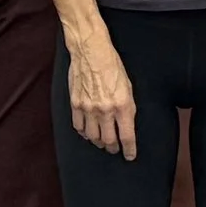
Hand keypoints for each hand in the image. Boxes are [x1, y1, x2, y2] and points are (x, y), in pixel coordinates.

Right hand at [66, 34, 137, 159]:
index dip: (129, 150)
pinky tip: (88, 132)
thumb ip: (127, 108)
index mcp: (122, 105)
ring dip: (99, 143)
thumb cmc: (112, 66)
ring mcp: (88, 108)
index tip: (130, 156)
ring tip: (102, 143)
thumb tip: (126, 125)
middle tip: (115, 149)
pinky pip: (79, 127)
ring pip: (93, 137)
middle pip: (109, 141)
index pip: (127, 136)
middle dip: (113, 149)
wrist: (91, 51)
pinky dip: (84, 133)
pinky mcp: (76, 104)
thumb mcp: (128, 87)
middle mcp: (105, 110)